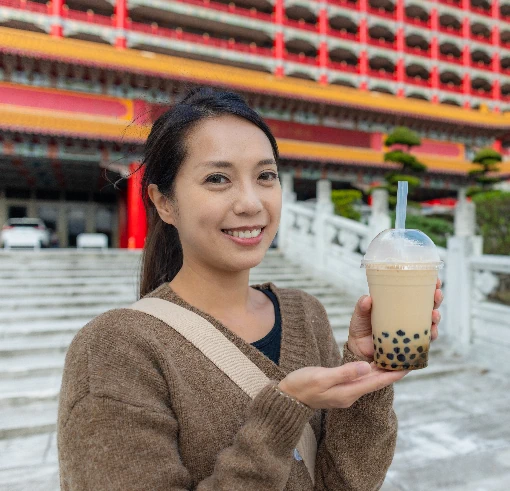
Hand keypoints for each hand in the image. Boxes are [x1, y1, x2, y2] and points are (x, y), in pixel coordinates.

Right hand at [278, 362, 406, 409]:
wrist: (288, 397)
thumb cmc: (301, 385)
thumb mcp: (321, 377)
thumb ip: (344, 372)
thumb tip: (367, 366)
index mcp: (348, 392)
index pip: (376, 382)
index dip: (392, 374)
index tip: (408, 366)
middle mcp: (350, 394)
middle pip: (376, 381)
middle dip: (391, 371)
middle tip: (407, 359)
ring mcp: (345, 392)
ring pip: (369, 380)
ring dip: (382, 371)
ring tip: (395, 360)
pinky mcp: (340, 388)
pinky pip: (360, 379)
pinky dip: (370, 371)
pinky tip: (373, 363)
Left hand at [347, 278, 443, 359]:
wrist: (358, 349)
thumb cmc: (360, 327)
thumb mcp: (360, 314)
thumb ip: (362, 306)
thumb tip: (367, 299)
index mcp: (398, 305)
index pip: (416, 293)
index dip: (428, 286)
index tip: (436, 280)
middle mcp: (407, 316)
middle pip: (428, 306)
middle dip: (436, 299)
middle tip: (437, 294)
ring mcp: (410, 330)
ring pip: (430, 322)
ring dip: (436, 317)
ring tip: (434, 314)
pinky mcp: (410, 344)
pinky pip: (425, 340)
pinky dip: (431, 336)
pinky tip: (432, 331)